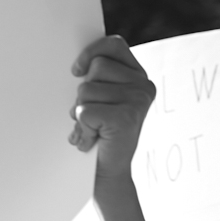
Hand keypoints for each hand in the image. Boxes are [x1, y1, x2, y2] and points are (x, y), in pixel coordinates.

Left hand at [68, 36, 155, 181]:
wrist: (108, 175)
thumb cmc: (100, 135)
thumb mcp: (99, 100)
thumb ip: (96, 78)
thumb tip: (76, 65)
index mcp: (138, 76)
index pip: (113, 45)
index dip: (92, 52)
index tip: (76, 71)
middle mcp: (143, 85)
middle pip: (96, 68)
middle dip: (83, 93)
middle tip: (93, 116)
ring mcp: (137, 100)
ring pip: (86, 90)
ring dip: (81, 114)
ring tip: (93, 129)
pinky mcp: (126, 117)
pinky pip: (85, 111)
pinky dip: (82, 128)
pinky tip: (93, 140)